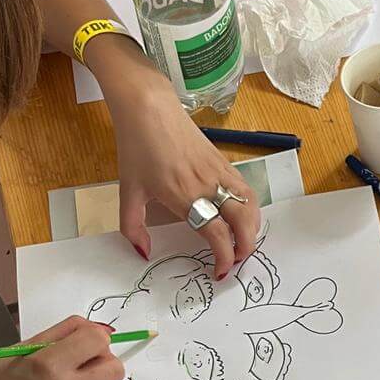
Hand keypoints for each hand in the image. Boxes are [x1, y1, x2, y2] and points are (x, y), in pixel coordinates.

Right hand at [0, 316, 123, 379]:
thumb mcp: (28, 342)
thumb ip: (67, 332)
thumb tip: (101, 329)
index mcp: (48, 363)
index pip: (98, 341)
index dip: (95, 335)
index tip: (84, 338)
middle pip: (114, 368)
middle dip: (104, 358)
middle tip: (84, 358)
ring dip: (101, 378)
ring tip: (77, 376)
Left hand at [109, 64, 258, 278]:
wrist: (149, 107)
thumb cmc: (137, 147)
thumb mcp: (127, 190)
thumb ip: (132, 227)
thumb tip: (144, 253)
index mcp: (183, 196)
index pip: (216, 235)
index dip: (223, 258)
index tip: (220, 272)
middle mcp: (207, 185)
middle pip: (243, 222)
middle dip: (245, 247)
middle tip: (236, 260)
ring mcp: (219, 171)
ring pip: (251, 205)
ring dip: (252, 228)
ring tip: (241, 241)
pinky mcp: (224, 161)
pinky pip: (246, 189)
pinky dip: (250, 208)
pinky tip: (241, 216)